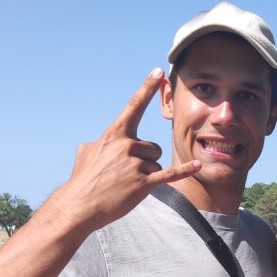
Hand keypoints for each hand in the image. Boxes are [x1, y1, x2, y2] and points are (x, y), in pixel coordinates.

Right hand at [63, 70, 200, 230]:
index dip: (147, 88)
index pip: (134, 106)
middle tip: (126, 174)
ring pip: (156, 163)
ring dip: (147, 174)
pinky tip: (196, 166)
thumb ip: (101, 142)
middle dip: (145, 160)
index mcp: (114, 135)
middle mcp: (127, 146)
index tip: (158, 72)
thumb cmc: (82, 180)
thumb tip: (102, 143)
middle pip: (153, 147)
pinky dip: (183, 171)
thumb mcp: (86, 152)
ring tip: (128, 184)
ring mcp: (135, 165)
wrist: (80, 205)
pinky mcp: (143, 184)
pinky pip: (168, 174)